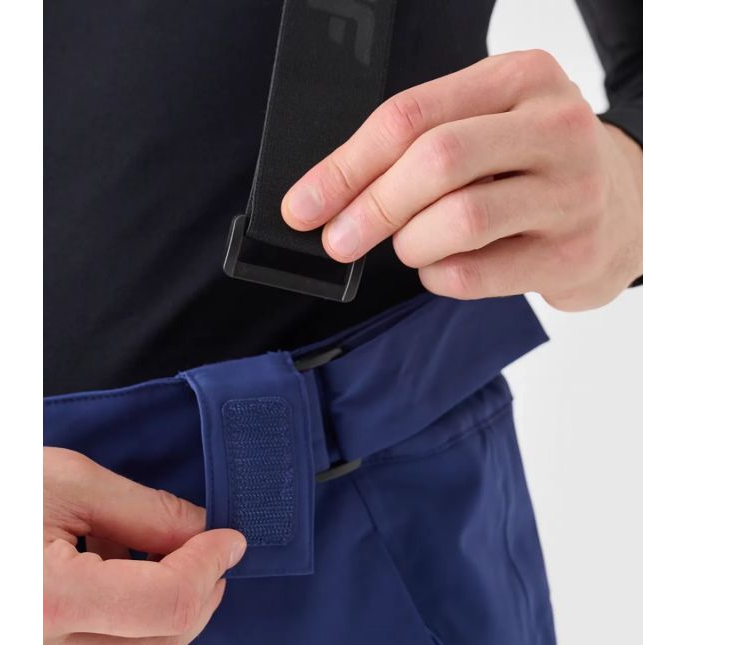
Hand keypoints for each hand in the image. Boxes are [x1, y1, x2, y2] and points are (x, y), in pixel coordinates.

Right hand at [43, 447, 245, 644]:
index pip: (169, 603)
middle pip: (163, 642)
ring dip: (172, 605)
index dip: (212, 565)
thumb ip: (145, 511)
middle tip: (213, 547)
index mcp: (49, 602)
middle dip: (202, 591)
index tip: (231, 537)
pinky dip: (136, 617)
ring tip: (160, 549)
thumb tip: (203, 530)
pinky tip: (125, 571)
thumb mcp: (65, 483)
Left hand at [282, 49, 641, 310]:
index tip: (304, 205)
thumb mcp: (490, 126)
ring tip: (409, 248)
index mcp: (521, 79)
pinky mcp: (572, 254)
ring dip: (410, 244)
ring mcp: (571, 193)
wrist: (630, 207)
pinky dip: (440, 276)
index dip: (345, 166)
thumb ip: (423, 144)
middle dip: (371, 207)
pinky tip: (443, 268)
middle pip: (435, 161)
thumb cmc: (539, 165)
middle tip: (338, 239)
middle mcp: (553, 128)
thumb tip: (332, 194)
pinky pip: (477, 273)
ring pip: (459, 219)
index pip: (410, 115)